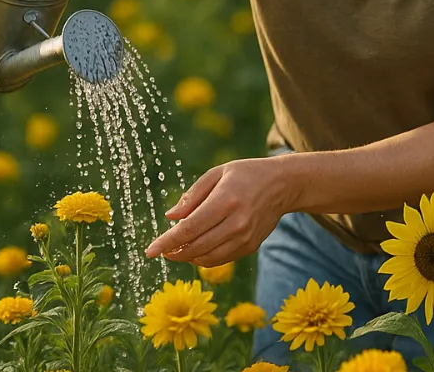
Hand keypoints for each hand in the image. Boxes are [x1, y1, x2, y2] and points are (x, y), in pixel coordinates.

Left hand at [144, 157, 298, 266]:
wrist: (283, 185)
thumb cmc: (245, 174)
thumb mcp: (217, 174)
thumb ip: (192, 196)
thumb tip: (170, 217)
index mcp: (225, 200)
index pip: (189, 228)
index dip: (167, 241)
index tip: (149, 251)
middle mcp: (237, 222)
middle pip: (196, 247)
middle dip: (174, 252)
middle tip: (161, 249)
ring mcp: (245, 237)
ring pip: (207, 258)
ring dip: (187, 257)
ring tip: (176, 250)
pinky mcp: (250, 246)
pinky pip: (221, 259)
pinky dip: (204, 258)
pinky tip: (196, 250)